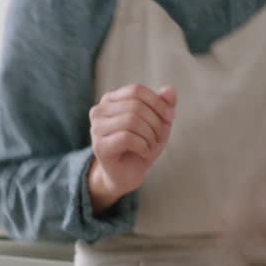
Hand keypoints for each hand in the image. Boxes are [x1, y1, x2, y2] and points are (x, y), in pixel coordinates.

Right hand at [88, 83, 176, 211]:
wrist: (127, 174)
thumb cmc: (141, 146)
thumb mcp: (157, 123)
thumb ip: (164, 105)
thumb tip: (170, 90)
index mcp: (111, 100)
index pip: (136, 90)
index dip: (157, 103)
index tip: (169, 118)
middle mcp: (99, 110)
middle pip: (135, 105)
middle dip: (155, 122)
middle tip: (159, 137)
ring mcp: (96, 128)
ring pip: (131, 120)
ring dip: (150, 135)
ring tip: (151, 145)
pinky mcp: (99, 146)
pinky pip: (127, 138)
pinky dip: (143, 146)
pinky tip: (143, 152)